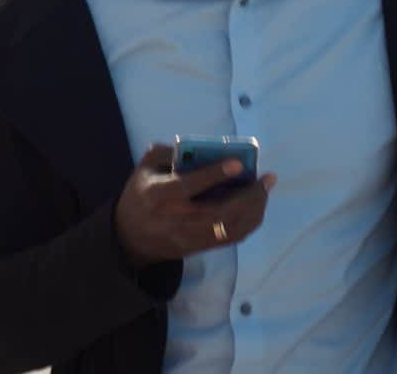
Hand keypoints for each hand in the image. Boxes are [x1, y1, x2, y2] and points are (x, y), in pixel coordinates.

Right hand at [115, 144, 276, 269]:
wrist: (130, 236)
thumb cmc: (141, 194)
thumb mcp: (145, 167)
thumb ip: (168, 153)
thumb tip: (201, 149)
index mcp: (160, 194)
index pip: (189, 186)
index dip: (215, 174)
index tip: (238, 163)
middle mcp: (176, 219)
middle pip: (220, 212)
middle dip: (249, 196)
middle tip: (266, 179)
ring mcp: (189, 237)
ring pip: (230, 228)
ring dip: (254, 209)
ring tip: (264, 190)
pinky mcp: (199, 247)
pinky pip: (231, 238)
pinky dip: (249, 222)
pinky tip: (256, 206)